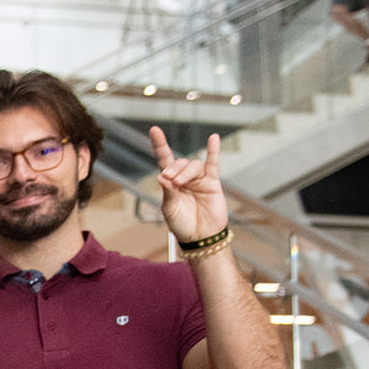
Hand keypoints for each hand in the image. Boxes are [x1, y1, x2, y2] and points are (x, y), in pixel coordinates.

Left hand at [149, 125, 227, 244]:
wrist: (201, 238)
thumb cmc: (182, 225)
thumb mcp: (170, 210)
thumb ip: (167, 192)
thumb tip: (161, 176)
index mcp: (170, 184)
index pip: (164, 160)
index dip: (160, 145)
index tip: (154, 130)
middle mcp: (184, 179)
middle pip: (179, 162)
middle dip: (174, 168)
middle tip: (170, 180)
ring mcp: (199, 180)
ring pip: (194, 165)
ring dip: (186, 171)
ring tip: (180, 183)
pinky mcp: (212, 183)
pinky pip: (213, 164)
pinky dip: (214, 151)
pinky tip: (213, 139)